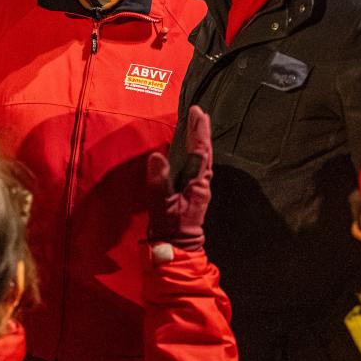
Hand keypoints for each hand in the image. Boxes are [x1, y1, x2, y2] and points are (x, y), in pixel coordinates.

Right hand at [145, 106, 212, 263]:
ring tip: (196, 124)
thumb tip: (157, 156)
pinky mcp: (192, 191)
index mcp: (197, 183)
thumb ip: (159, 182)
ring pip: (202, 158)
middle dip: (201, 131)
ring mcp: (198, 187)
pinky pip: (196, 166)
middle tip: (198, 112)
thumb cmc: (170, 228)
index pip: (200, 151)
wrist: (178, 248)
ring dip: (199, 139)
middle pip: (204, 151)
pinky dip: (194, 152)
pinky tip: (190, 148)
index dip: (198, 131)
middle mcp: (202, 182)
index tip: (197, 113)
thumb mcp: (161, 205)